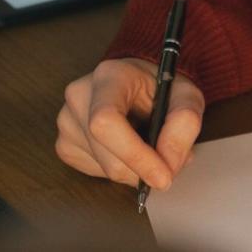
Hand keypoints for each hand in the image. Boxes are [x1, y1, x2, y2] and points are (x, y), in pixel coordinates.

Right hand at [55, 57, 204, 189]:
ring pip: (104, 169)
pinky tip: (128, 147)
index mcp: (109, 76)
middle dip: (144, 169)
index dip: (135, 155)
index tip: (162, 176)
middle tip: (171, 162)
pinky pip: (96, 172)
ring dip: (135, 169)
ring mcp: (67, 121)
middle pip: (108, 155)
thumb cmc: (161, 86)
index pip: (106, 121)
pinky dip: (120, 169)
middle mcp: (79, 96)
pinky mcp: (64, 144)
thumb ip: (185, 123)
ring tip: (150, 144)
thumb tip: (168, 163)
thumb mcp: (187, 95)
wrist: (139, 82)